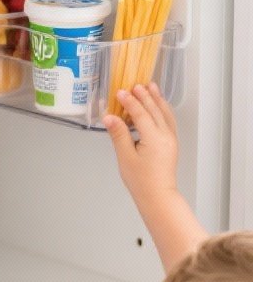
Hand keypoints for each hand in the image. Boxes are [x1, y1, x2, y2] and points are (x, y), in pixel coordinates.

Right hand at [103, 82, 177, 212]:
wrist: (158, 196)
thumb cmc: (142, 181)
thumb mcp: (126, 157)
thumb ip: (119, 134)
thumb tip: (110, 117)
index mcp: (154, 138)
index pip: (141, 114)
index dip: (130, 102)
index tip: (120, 93)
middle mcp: (166, 136)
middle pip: (154, 110)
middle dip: (144, 96)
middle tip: (135, 85)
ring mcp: (171, 139)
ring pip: (164, 113)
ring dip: (157, 99)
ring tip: (151, 87)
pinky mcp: (171, 143)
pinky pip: (169, 120)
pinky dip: (163, 109)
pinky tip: (159, 105)